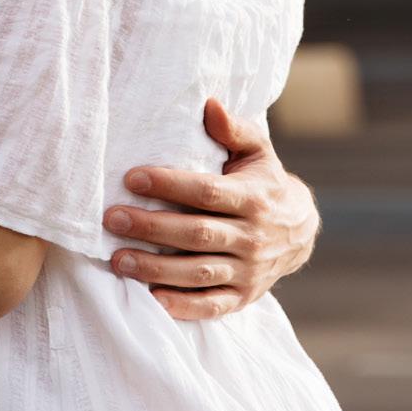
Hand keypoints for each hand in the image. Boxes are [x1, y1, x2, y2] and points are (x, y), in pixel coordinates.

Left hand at [104, 100, 318, 319]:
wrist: (300, 231)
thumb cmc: (264, 183)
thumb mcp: (257, 152)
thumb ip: (234, 130)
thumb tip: (209, 104)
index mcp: (253, 199)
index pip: (207, 192)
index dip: (169, 184)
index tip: (131, 178)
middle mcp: (252, 237)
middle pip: (197, 234)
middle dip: (152, 228)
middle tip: (111, 220)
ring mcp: (248, 271)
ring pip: (198, 272)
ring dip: (156, 268)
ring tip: (118, 260)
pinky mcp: (243, 296)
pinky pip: (211, 306)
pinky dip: (181, 305)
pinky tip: (150, 298)